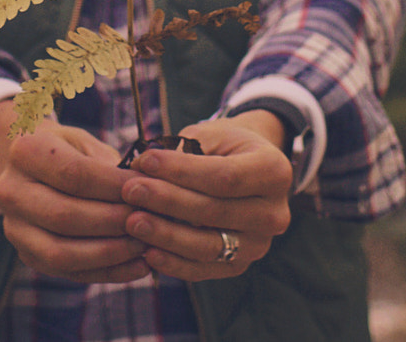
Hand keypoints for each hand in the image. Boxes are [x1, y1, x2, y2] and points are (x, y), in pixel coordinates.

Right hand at [0, 100, 150, 284]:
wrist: (35, 170)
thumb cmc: (70, 151)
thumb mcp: (86, 142)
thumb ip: (110, 164)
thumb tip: (144, 190)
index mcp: (24, 152)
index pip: (73, 174)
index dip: (114, 186)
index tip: (147, 190)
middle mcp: (9, 192)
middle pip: (64, 216)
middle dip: (113, 222)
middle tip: (149, 221)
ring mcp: (14, 228)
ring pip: (61, 252)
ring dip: (110, 253)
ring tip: (145, 246)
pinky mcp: (28, 256)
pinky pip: (68, 272)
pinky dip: (107, 272)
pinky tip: (138, 266)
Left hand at [119, 112, 293, 279]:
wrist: (243, 170)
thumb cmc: (222, 147)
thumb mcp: (209, 135)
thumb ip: (182, 151)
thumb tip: (142, 167)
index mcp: (275, 171)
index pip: (225, 177)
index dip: (182, 171)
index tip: (145, 161)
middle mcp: (275, 213)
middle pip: (215, 212)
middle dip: (168, 200)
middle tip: (130, 190)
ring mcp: (259, 244)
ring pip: (208, 245)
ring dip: (166, 235)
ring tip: (132, 220)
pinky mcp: (240, 265)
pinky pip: (203, 269)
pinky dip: (173, 262)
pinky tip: (147, 251)